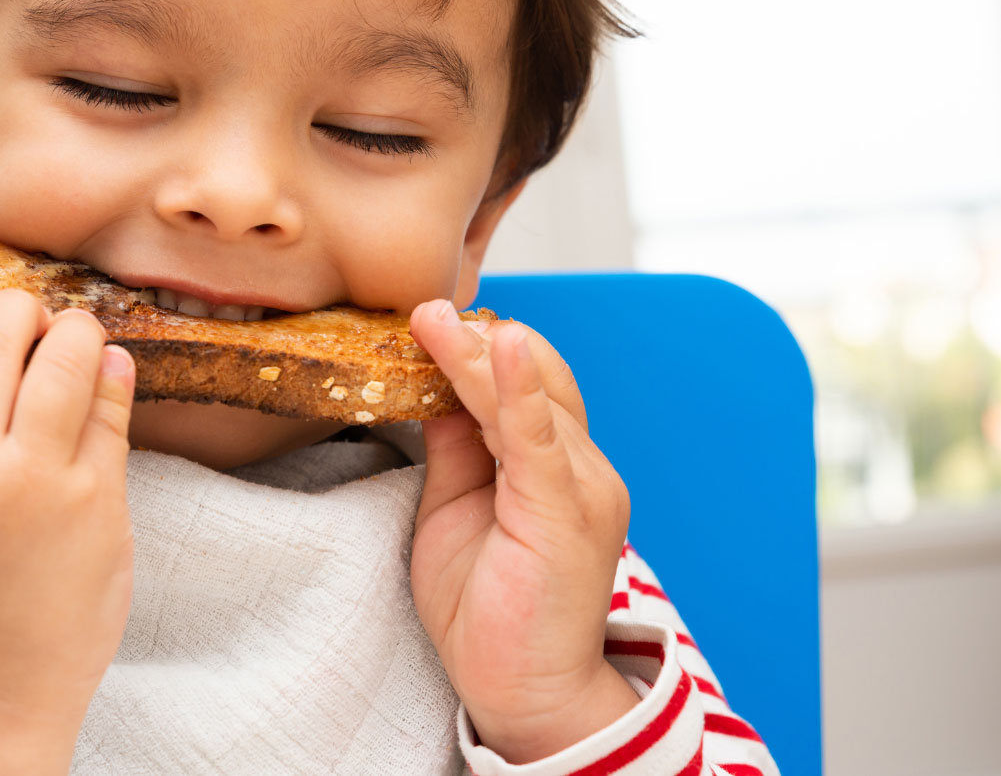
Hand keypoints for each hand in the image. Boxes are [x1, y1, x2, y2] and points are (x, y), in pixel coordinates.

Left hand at [406, 300, 636, 762]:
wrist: (524, 694)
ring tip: (429, 317)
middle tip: (420, 306)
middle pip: (530, 377)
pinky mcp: (566, 510)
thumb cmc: (490, 609)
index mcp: (555, 464)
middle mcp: (581, 466)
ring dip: (476, 353)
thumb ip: (454, 444)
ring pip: (527, 397)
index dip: (473, 348)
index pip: (519, 383)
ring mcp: (581, 485)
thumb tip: (430, 383)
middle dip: (474, 338)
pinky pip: (539, 436)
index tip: (423, 315)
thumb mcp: (455, 505)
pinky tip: (498, 348)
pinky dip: (517, 390)